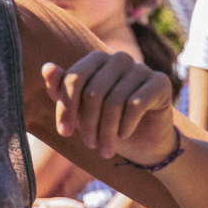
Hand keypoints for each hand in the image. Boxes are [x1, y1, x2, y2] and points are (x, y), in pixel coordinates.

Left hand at [40, 51, 175, 161]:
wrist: (144, 143)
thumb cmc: (107, 125)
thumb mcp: (80, 111)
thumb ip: (62, 90)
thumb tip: (47, 68)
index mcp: (97, 59)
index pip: (75, 78)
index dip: (66, 107)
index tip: (64, 132)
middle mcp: (119, 59)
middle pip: (94, 92)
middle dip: (88, 124)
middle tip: (90, 145)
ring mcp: (141, 69)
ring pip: (114, 101)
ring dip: (106, 131)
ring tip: (104, 149)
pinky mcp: (160, 82)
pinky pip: (136, 104)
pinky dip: (126, 125)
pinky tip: (124, 135)